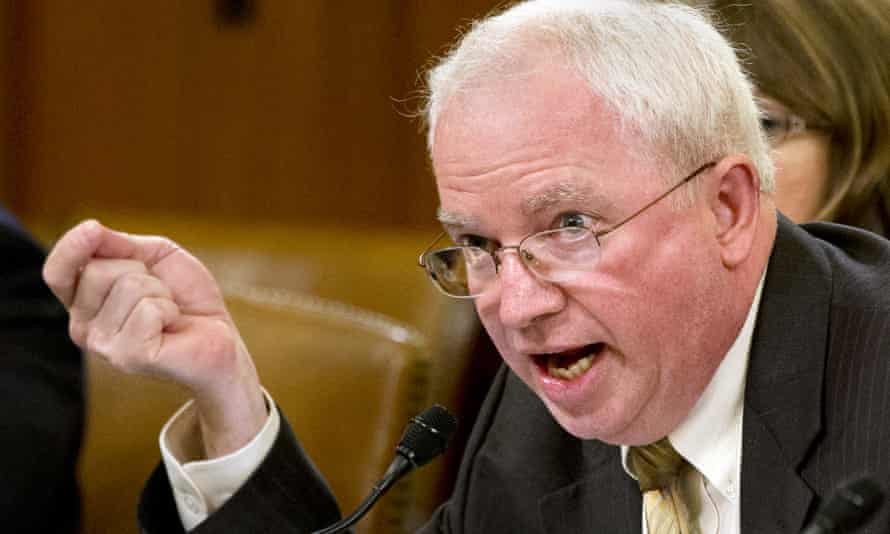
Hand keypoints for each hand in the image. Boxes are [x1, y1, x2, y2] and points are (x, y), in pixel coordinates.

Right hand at [43, 220, 266, 457]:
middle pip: (96, 270)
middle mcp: (83, 327)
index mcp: (84, 302)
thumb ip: (118, 243)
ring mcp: (103, 346)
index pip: (57, 271)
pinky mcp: (128, 357)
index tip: (93, 229)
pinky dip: (169, 309)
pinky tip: (172, 327)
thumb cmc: (185, 297)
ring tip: (169, 312)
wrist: (218, 335)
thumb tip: (90, 230)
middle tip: (160, 293)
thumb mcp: (154, 256)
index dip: (70, 247)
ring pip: (127, 286)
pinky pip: (147, 310)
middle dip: (141, 269)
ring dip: (160, 292)